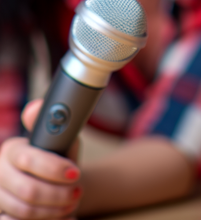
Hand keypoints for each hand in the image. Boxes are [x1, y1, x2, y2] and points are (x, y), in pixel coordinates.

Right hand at [0, 99, 81, 218]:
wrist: (58, 183)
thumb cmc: (59, 157)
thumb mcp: (62, 138)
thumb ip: (53, 124)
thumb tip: (35, 107)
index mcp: (11, 150)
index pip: (28, 159)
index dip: (54, 168)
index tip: (76, 173)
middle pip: (28, 190)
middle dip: (58, 194)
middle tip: (77, 193)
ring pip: (25, 212)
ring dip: (55, 210)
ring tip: (72, 203)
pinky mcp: (2, 217)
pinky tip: (63, 215)